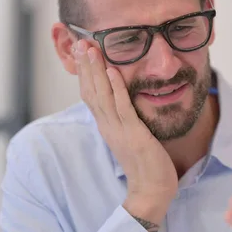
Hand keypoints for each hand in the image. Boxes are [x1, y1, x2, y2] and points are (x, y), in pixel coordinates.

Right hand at [74, 40, 177, 223]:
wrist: (152, 189)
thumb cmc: (145, 162)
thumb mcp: (130, 134)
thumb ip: (124, 117)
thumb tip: (122, 99)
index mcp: (107, 125)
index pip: (90, 94)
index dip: (84, 72)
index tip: (82, 51)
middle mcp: (108, 126)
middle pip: (90, 91)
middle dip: (84, 66)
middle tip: (79, 42)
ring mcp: (118, 130)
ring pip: (101, 95)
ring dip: (95, 71)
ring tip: (89, 49)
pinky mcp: (133, 134)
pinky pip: (122, 108)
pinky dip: (116, 88)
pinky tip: (111, 71)